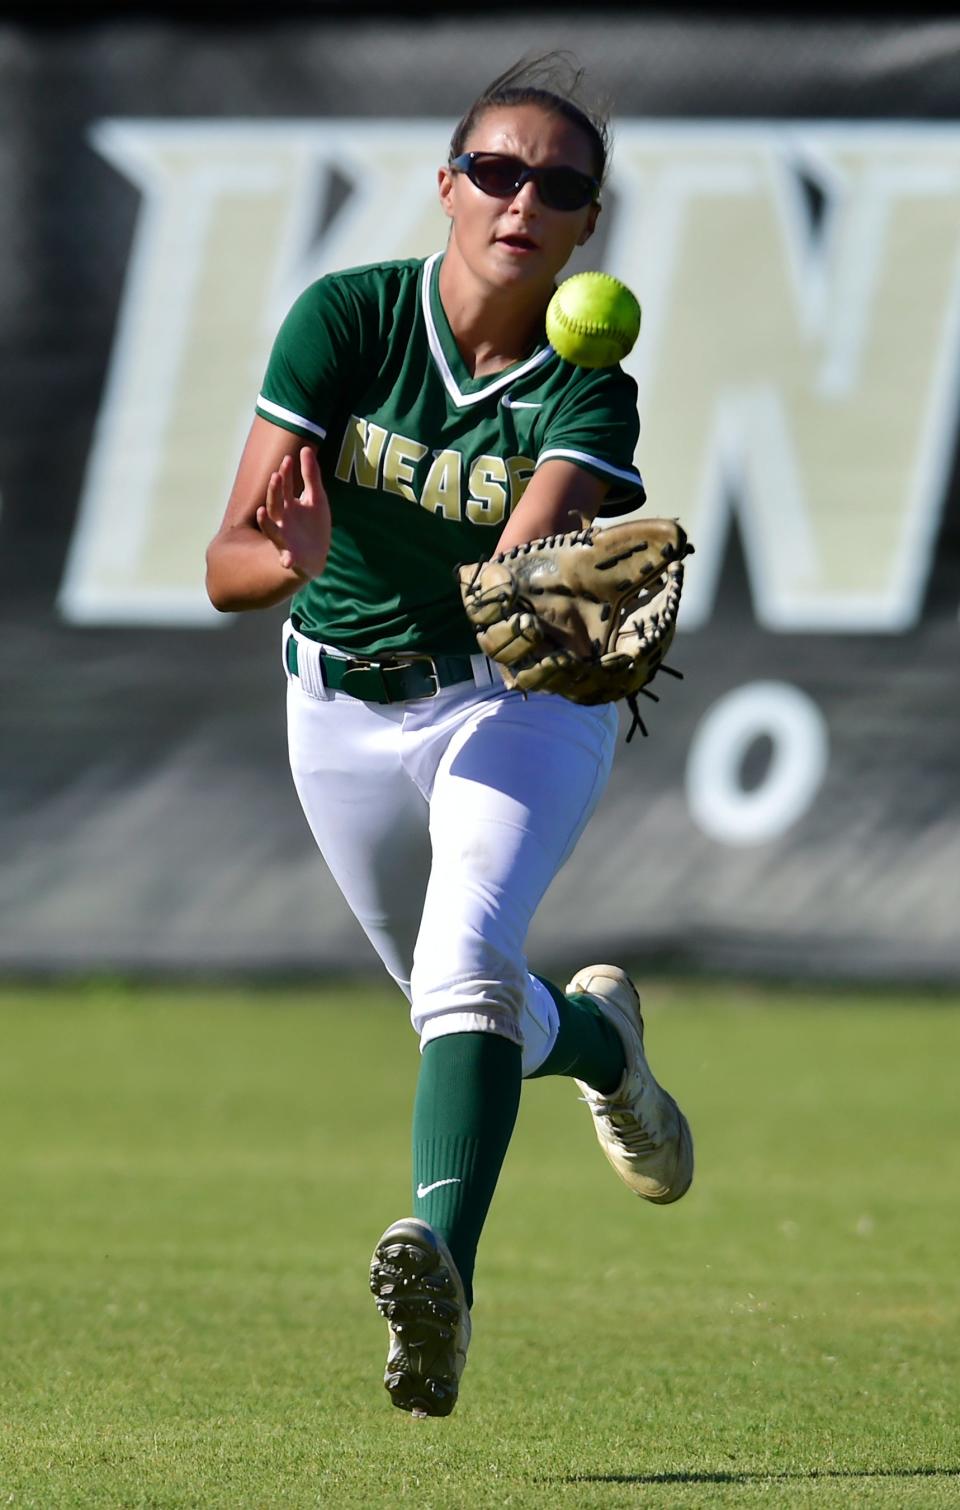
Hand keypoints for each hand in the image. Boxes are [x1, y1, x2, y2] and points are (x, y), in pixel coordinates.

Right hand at [256, 447, 330, 580]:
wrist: (318, 554)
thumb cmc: (314, 524)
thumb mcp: (316, 498)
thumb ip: (311, 475)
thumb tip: (305, 448)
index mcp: (288, 505)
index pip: (284, 487)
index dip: (286, 474)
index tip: (288, 460)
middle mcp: (281, 520)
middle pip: (275, 503)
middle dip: (274, 491)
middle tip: (275, 476)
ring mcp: (284, 538)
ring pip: (271, 529)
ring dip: (265, 521)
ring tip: (261, 511)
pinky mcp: (291, 555)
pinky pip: (285, 558)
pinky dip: (285, 559)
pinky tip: (287, 561)